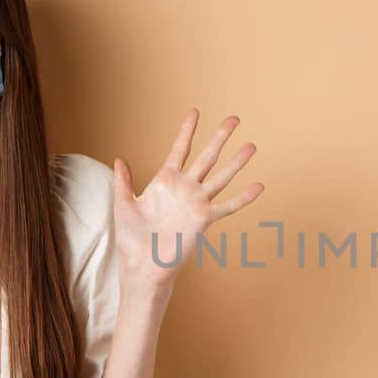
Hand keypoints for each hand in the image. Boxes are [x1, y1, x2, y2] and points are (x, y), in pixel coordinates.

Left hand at [112, 108, 263, 285]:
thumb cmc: (131, 239)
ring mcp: (196, 203)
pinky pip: (228, 206)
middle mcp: (185, 189)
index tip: (195, 112)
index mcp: (165, 181)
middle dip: (220, 137)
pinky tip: (259, 186)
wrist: (142, 265)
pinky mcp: (204, 220)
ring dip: (237, 161)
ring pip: (221, 176)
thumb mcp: (123, 204)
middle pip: (206, 156)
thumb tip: (119, 159)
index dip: (187, 131)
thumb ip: (124, 181)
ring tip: (252, 146)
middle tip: (234, 119)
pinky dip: (244, 198)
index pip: (179, 149)